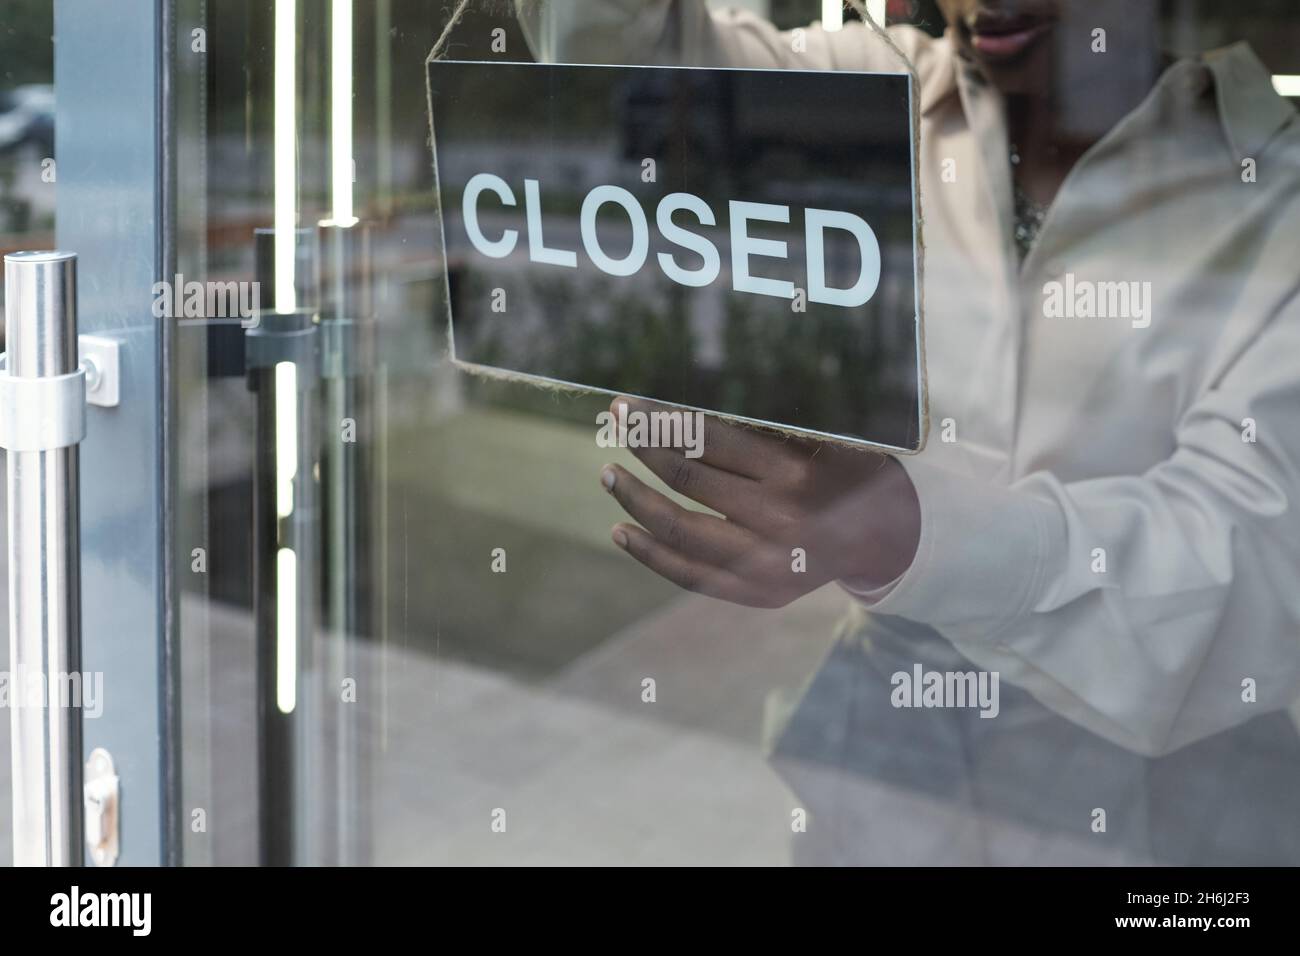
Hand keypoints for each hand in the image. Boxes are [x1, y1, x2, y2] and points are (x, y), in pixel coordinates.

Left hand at [600, 396, 920, 607]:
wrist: (889, 536)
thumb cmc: (849, 469)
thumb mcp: (825, 436)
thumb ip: (768, 422)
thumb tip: (687, 399)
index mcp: (795, 473)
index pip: (709, 442)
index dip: (662, 420)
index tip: (630, 404)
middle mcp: (779, 520)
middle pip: (689, 479)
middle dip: (644, 446)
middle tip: (616, 423)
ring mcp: (766, 564)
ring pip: (680, 529)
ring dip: (635, 499)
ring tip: (609, 475)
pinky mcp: (759, 592)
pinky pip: (690, 575)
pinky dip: (649, 553)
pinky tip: (621, 530)